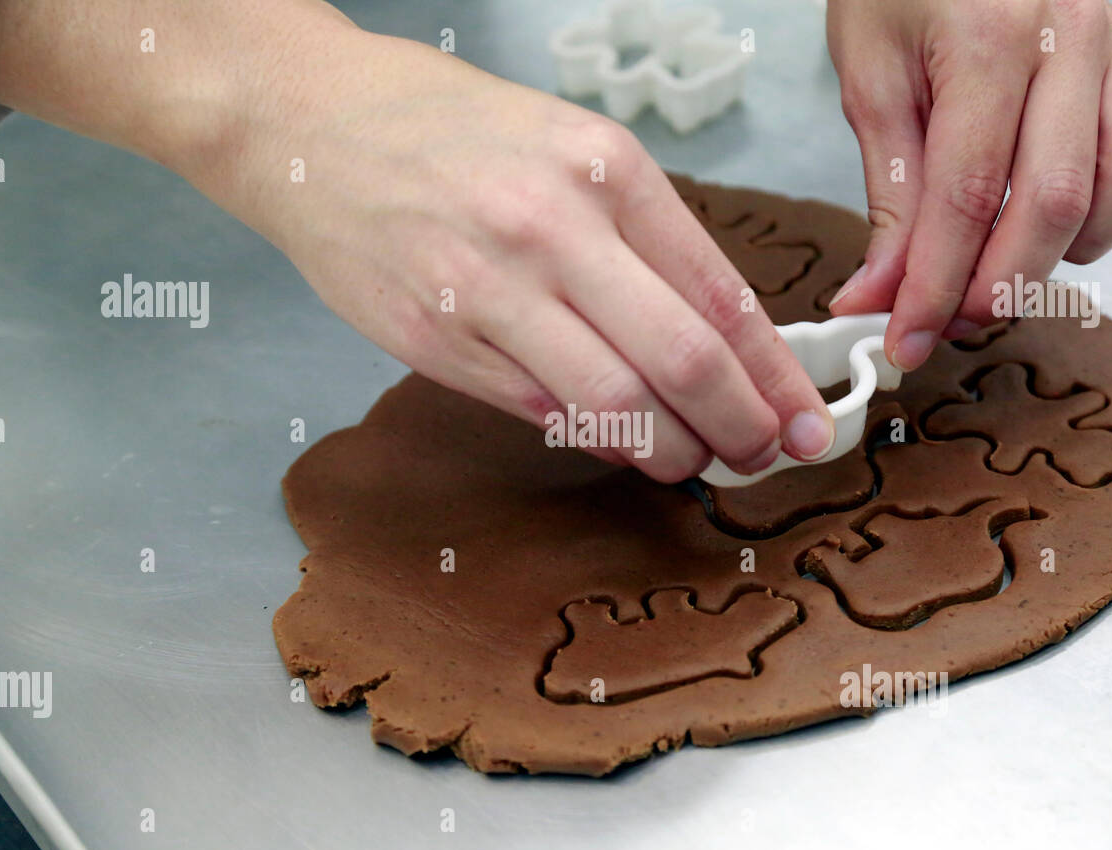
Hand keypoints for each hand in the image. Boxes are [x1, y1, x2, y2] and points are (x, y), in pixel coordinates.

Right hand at [201, 27, 835, 482]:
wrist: (307, 124)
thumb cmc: (446, 130)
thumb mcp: (567, 147)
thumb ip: (638, 238)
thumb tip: (707, 342)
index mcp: (604, 168)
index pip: (718, 293)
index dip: (773, 372)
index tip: (804, 417)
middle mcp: (552, 228)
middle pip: (681, 358)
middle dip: (739, 425)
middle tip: (761, 456)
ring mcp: (487, 289)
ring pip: (613, 401)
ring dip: (669, 449)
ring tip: (694, 462)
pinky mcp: (433, 340)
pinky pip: (538, 410)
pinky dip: (592, 438)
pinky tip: (619, 446)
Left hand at [825, 0, 1111, 369]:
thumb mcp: (869, 81)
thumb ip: (889, 194)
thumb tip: (880, 295)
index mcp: (991, 35)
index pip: (968, 195)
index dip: (936, 285)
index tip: (905, 339)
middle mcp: (1070, 38)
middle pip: (1052, 203)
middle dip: (995, 288)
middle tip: (944, 326)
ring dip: (1055, 255)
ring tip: (989, 271)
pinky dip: (1096, 218)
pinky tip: (1040, 227)